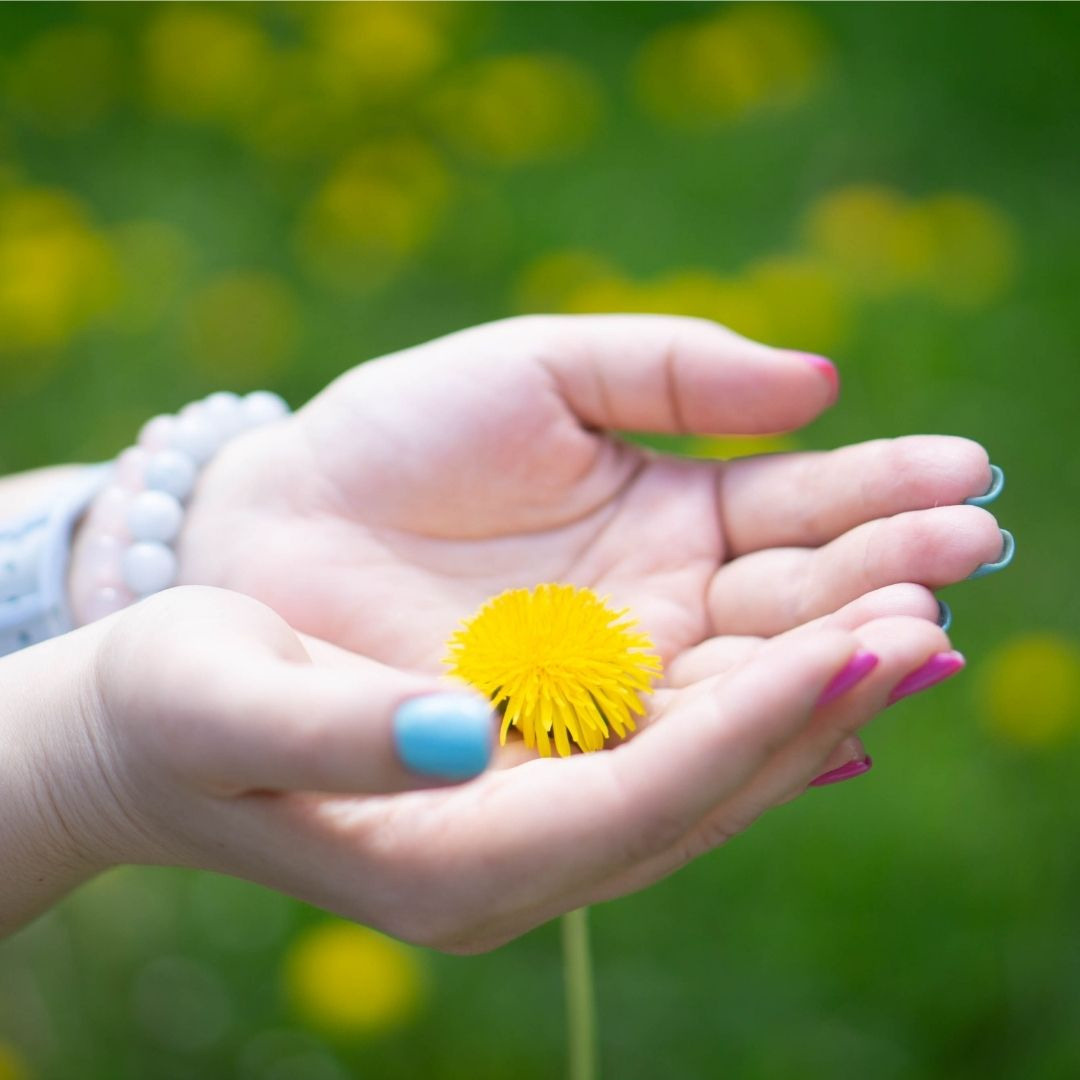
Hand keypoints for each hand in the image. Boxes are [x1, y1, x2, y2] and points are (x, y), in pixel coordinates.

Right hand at [4, 585, 951, 950]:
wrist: (157, 721)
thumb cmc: (172, 704)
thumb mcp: (224, 704)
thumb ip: (345, 730)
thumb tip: (462, 730)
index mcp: (452, 856)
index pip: (639, 795)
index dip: (753, 725)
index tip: (859, 646)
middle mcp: (519, 848)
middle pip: (704, 781)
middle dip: (819, 701)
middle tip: (932, 620)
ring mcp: (541, 808)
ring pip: (710, 758)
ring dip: (812, 690)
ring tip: (916, 615)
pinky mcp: (545, 759)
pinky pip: (680, 741)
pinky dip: (761, 700)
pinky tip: (827, 655)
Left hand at [177, 315, 1004, 678]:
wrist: (267, 532)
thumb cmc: (394, 439)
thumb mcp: (532, 370)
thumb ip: (668, 369)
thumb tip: (819, 382)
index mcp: (673, 518)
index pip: (800, 510)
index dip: (880, 492)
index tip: (963, 473)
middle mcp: (665, 615)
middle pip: (794, 606)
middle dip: (882, 578)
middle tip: (963, 553)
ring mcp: (618, 691)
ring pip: (744, 686)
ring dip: (832, 663)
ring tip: (915, 630)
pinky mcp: (558, 754)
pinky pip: (662, 755)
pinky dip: (744, 740)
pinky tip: (829, 725)